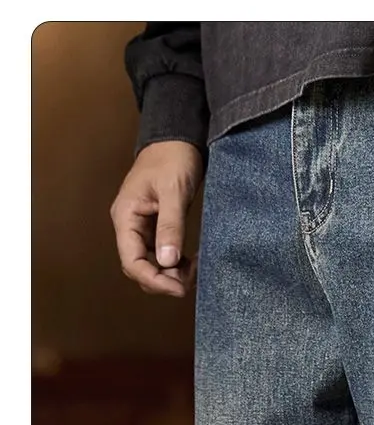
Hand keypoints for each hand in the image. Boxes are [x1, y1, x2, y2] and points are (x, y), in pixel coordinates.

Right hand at [110, 141, 202, 297]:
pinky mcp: (157, 225)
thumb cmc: (173, 158)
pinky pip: (162, 252)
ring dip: (171, 273)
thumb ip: (170, 226)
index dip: (153, 280)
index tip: (179, 288)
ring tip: (196, 272)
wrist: (177, 137)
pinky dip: (176, 262)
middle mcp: (130, 225)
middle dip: (163, 280)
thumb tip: (168, 261)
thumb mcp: (173, 191)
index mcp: (126, 217)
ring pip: (151, 262)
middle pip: (139, 267)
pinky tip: (193, 262)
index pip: (131, 261)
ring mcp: (143, 226)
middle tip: (192, 282)